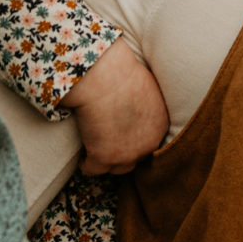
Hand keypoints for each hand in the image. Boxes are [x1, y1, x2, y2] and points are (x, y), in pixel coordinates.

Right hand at [65, 40, 168, 175]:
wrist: (103, 76)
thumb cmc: (120, 72)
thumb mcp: (146, 87)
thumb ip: (147, 102)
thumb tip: (135, 104)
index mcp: (160, 126)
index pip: (149, 142)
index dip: (135, 138)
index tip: (122, 134)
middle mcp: (147, 144)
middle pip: (135, 158)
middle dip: (124, 153)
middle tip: (110, 145)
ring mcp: (126, 154)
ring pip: (116, 168)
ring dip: (107, 162)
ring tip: (95, 154)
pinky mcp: (103, 157)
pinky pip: (92, 170)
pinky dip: (86, 165)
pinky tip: (82, 159)